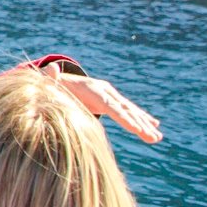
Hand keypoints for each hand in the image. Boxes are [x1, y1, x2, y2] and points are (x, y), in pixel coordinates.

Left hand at [46, 62, 162, 143]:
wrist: (57, 78)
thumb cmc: (50, 84)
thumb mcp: (48, 81)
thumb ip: (50, 77)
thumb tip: (51, 68)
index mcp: (92, 89)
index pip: (111, 106)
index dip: (124, 118)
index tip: (137, 129)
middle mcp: (105, 91)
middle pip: (125, 110)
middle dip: (140, 124)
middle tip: (154, 138)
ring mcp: (109, 95)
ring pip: (130, 111)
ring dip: (144, 125)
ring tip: (157, 138)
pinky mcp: (110, 100)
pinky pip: (128, 111)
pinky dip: (141, 118)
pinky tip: (154, 126)